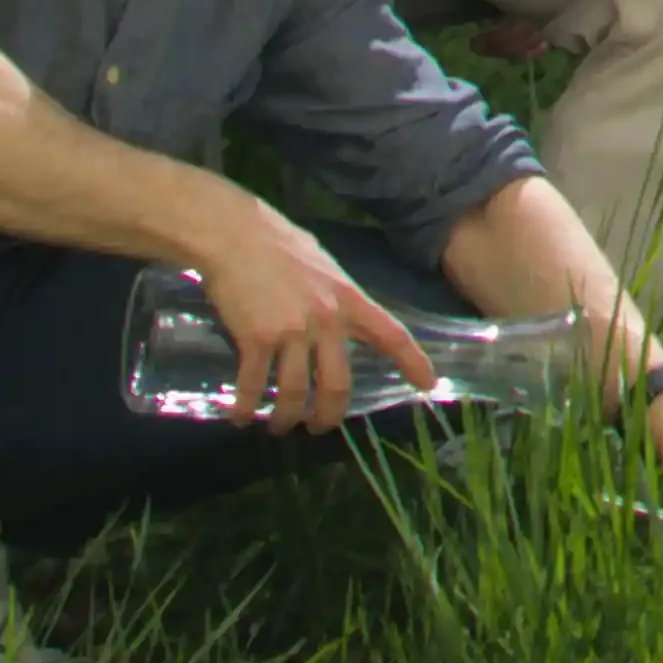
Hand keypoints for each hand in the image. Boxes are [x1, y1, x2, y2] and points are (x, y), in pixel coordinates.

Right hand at [207, 213, 436, 435]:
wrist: (235, 235)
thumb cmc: (278, 244)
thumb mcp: (324, 267)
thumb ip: (336, 297)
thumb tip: (340, 318)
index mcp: (349, 300)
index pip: (392, 335)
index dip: (413, 362)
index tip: (427, 385)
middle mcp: (327, 320)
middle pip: (338, 384)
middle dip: (329, 415)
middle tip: (319, 427)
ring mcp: (292, 332)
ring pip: (297, 393)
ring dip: (288, 418)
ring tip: (280, 426)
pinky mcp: (257, 339)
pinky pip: (255, 385)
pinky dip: (248, 407)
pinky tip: (242, 417)